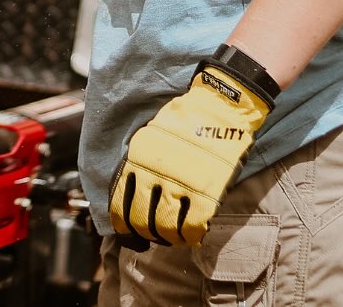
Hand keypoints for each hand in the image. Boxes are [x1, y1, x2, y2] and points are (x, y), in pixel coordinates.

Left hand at [108, 57, 273, 246]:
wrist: (221, 105)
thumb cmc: (187, 118)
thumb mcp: (152, 135)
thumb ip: (141, 163)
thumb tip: (132, 192)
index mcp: (139, 159)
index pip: (121, 205)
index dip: (124, 225)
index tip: (129, 231)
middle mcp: (155, 174)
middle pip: (142, 221)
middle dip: (147, 232)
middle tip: (154, 233)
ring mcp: (180, 185)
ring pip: (165, 227)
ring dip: (167, 236)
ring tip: (173, 235)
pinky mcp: (205, 193)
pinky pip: (191, 227)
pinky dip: (189, 236)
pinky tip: (191, 234)